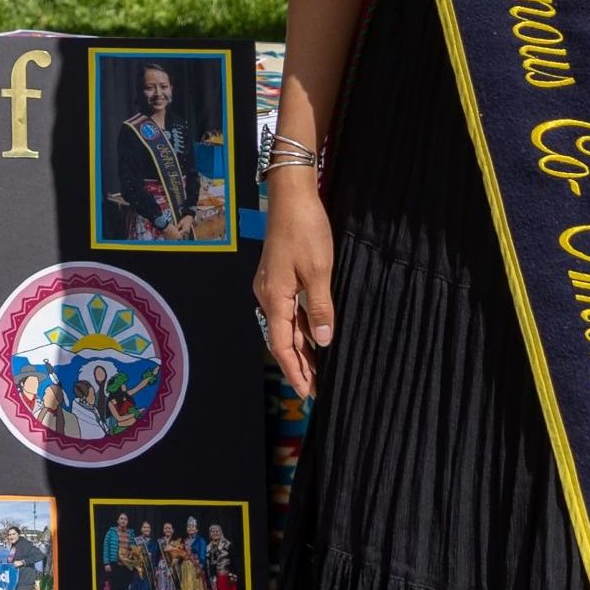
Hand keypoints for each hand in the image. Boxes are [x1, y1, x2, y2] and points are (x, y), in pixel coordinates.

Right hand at [253, 195, 334, 396]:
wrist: (291, 196)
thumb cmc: (305, 229)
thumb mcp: (319, 271)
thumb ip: (319, 308)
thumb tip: (322, 341)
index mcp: (273, 297)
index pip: (282, 345)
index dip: (295, 371)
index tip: (307, 393)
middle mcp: (267, 295)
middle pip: (281, 339)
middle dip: (298, 365)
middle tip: (316, 390)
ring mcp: (271, 285)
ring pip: (285, 326)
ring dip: (300, 348)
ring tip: (317, 369)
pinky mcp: (278, 276)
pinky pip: (288, 311)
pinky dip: (300, 328)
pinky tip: (314, 335)